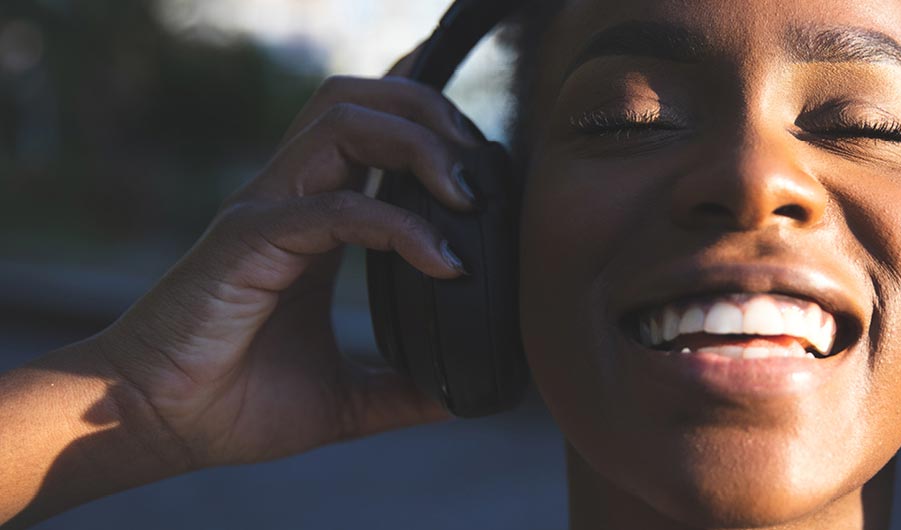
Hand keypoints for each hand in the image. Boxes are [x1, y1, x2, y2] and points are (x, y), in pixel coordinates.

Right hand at [95, 55, 482, 467]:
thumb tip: (463, 400)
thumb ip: (403, 391)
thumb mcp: (345, 398)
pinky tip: (443, 263)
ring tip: (465, 194)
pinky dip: (401, 227)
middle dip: (429, 115)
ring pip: (344, 122)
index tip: (487, 187)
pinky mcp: (249, 240)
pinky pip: (336, 207)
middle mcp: (289, 200)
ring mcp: (267, 211)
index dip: (433, 138)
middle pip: (360, 102)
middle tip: (480, 169)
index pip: (374, 136)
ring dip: (417, 143)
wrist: (156, 426)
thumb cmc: (234, 404)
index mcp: (313, 221)